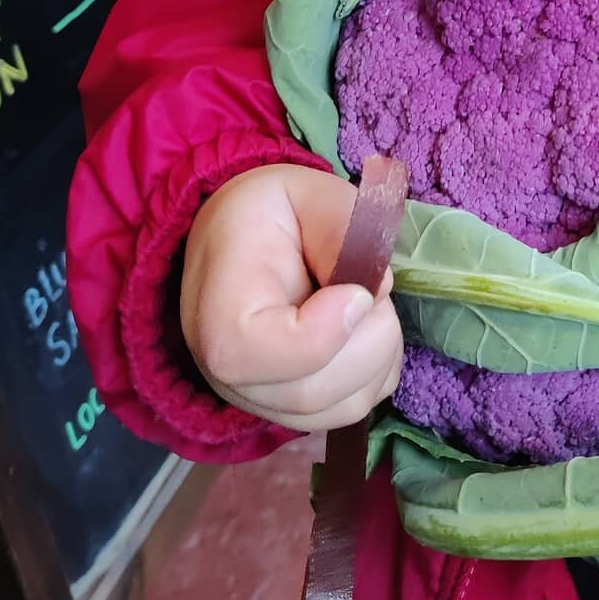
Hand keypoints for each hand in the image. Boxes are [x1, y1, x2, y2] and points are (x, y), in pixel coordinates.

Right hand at [182, 163, 403, 432]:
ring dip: (381, 353)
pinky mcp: (292, 410)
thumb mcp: (303, 189)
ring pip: (340, 407)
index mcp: (217, 306)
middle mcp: (226, 371)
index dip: (320, 332)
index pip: (250, 353)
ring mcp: (258, 398)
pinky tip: (367, 330)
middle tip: (371, 286)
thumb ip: (340, 225)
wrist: (237, 239)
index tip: (357, 291)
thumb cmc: (270, 212)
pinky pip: (353, 409)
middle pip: (311, 391)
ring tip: (369, 304)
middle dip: (369, 336)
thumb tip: (378, 286)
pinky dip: (380, 371)